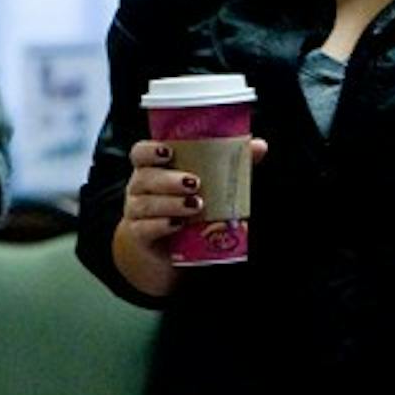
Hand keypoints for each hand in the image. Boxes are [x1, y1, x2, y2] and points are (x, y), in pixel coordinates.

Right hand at [113, 136, 268, 292]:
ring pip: (145, 203)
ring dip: (170, 203)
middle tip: (195, 183)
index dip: (150, 150)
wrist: (165, 248)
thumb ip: (227, 165)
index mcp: (151, 170)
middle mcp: (139, 188)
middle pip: (144, 177)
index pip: (140, 153)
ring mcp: (136, 212)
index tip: (169, 151)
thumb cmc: (184, 208)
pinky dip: (161, 225)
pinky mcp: (139, 236)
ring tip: (195, 205)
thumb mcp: (205, 185)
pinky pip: (144, 228)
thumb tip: (259, 146)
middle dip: (169, 179)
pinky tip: (178, 224)